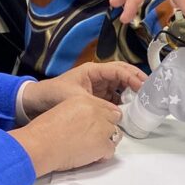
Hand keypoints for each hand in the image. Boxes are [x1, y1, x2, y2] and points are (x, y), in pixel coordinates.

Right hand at [9, 94, 122, 175]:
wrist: (40, 145)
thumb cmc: (45, 132)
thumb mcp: (64, 111)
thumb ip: (81, 113)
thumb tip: (89, 123)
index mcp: (85, 101)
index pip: (108, 107)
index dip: (105, 118)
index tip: (100, 125)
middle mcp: (96, 111)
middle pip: (114, 119)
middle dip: (107, 128)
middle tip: (95, 138)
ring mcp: (102, 128)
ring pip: (116, 134)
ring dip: (106, 141)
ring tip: (91, 147)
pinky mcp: (102, 144)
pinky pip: (111, 150)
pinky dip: (102, 155)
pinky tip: (90, 156)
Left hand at [22, 62, 146, 118]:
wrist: (35, 103)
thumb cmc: (52, 93)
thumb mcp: (74, 97)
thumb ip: (96, 104)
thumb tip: (116, 113)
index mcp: (93, 71)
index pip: (118, 70)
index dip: (132, 77)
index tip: (144, 86)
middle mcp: (97, 77)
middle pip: (122, 76)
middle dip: (136, 81)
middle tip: (150, 92)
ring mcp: (97, 88)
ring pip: (119, 88)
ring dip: (130, 93)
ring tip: (143, 102)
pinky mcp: (95, 99)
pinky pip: (113, 99)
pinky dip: (121, 104)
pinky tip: (129, 111)